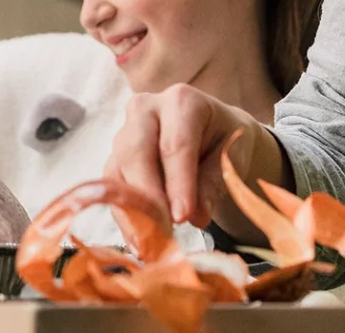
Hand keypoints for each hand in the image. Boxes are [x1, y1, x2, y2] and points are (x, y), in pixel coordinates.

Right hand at [104, 83, 280, 232]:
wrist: (210, 129)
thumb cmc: (222, 139)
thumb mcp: (231, 154)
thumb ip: (214, 181)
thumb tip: (197, 216)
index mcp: (182, 101)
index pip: (175, 144)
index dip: (177, 183)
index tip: (183, 218)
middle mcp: (145, 109)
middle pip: (136, 153)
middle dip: (148, 196)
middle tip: (164, 232)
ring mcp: (124, 133)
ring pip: (118, 171)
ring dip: (133, 211)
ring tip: (152, 243)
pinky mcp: (114, 157)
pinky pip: (112, 189)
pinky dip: (125, 216)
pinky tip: (140, 240)